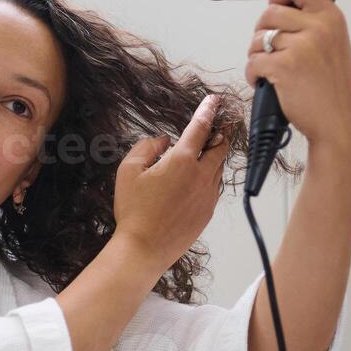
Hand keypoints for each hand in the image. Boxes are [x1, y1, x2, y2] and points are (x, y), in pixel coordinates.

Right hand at [113, 94, 230, 271]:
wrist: (143, 249)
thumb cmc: (134, 211)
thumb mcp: (128, 171)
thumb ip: (146, 148)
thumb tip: (162, 142)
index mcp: (182, 161)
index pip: (201, 128)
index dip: (208, 111)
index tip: (214, 101)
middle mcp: (201, 176)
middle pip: (219, 147)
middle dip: (222, 132)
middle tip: (222, 122)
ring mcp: (207, 195)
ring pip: (218, 168)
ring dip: (215, 156)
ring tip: (207, 150)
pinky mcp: (208, 212)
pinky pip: (214, 187)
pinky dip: (210, 177)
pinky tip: (198, 178)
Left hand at [244, 0, 350, 151]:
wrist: (337, 123)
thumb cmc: (331, 89)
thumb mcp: (333, 44)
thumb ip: (312, 23)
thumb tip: (278, 8)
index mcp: (332, 18)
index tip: (278, 8)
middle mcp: (319, 27)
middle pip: (269, 12)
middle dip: (263, 33)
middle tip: (272, 52)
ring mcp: (302, 46)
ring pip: (257, 37)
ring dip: (256, 55)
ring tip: (271, 69)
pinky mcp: (284, 66)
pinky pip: (252, 61)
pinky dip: (253, 74)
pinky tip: (265, 82)